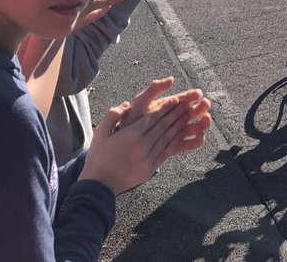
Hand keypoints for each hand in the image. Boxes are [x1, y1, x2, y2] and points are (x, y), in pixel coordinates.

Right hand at [82, 78, 211, 194]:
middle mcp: (142, 145)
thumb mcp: (100, 133)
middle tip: (188, 104)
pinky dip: (175, 141)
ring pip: (167, 138)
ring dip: (179, 126)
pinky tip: (181, 135)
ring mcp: (148, 157)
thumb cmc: (98, 157)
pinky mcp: (151, 168)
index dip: (166, 108)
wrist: (100, 185)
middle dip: (176, 114)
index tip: (176, 99)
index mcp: (130, 134)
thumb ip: (112, 116)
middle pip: (163, 126)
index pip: (153, 117)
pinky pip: (166, 151)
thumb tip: (126, 105)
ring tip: (188, 116)